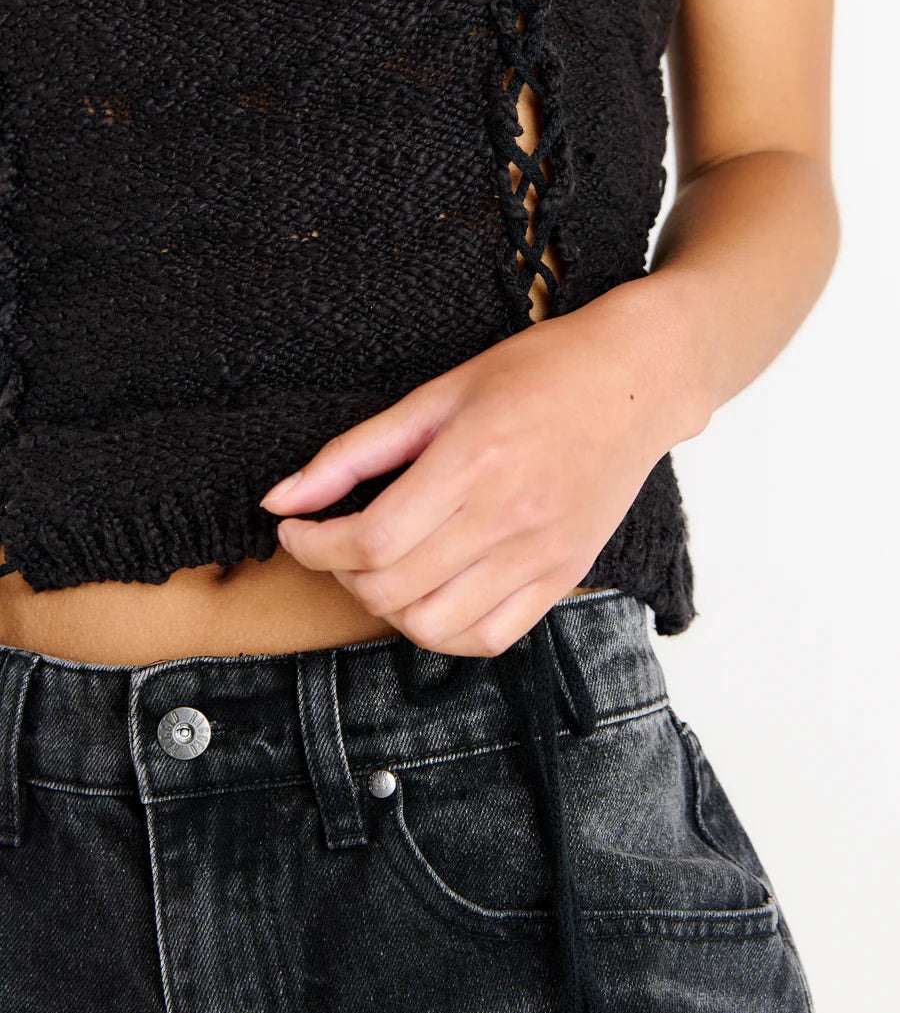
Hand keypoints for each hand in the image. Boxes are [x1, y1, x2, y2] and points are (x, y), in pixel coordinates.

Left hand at [259, 276, 705, 656]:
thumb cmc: (539, 374)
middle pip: (393, 590)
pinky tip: (431, 593)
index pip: (370, 541)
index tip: (296, 531)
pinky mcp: (563, 577)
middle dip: (339, 575)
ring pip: (435, 628)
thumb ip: (354, 452)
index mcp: (472, 463)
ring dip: (387, 609)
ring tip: (382, 570)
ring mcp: (540, 557)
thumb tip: (282, 497)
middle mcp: (508, 519)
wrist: (636, 383)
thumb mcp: (437, 394)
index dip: (313, 547)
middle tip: (334, 544)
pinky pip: (489, 639)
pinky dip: (444, 632)